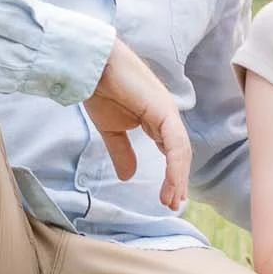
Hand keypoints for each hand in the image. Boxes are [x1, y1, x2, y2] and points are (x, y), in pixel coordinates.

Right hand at [82, 38, 191, 211]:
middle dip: (177, 181)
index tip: (167, 199)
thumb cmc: (101, 91)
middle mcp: (168, 117)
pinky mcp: (164, 110)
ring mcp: (168, 112)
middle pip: (180, 154)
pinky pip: (175, 142)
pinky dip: (175, 164)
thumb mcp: (112, 131)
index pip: (171, 152)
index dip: (172, 176)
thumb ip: (122, 153)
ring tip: (172, 200)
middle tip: (173, 204)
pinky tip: (173, 182)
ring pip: (181, 151)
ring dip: (178, 177)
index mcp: (157, 121)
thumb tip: (128, 177)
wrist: (92, 68)